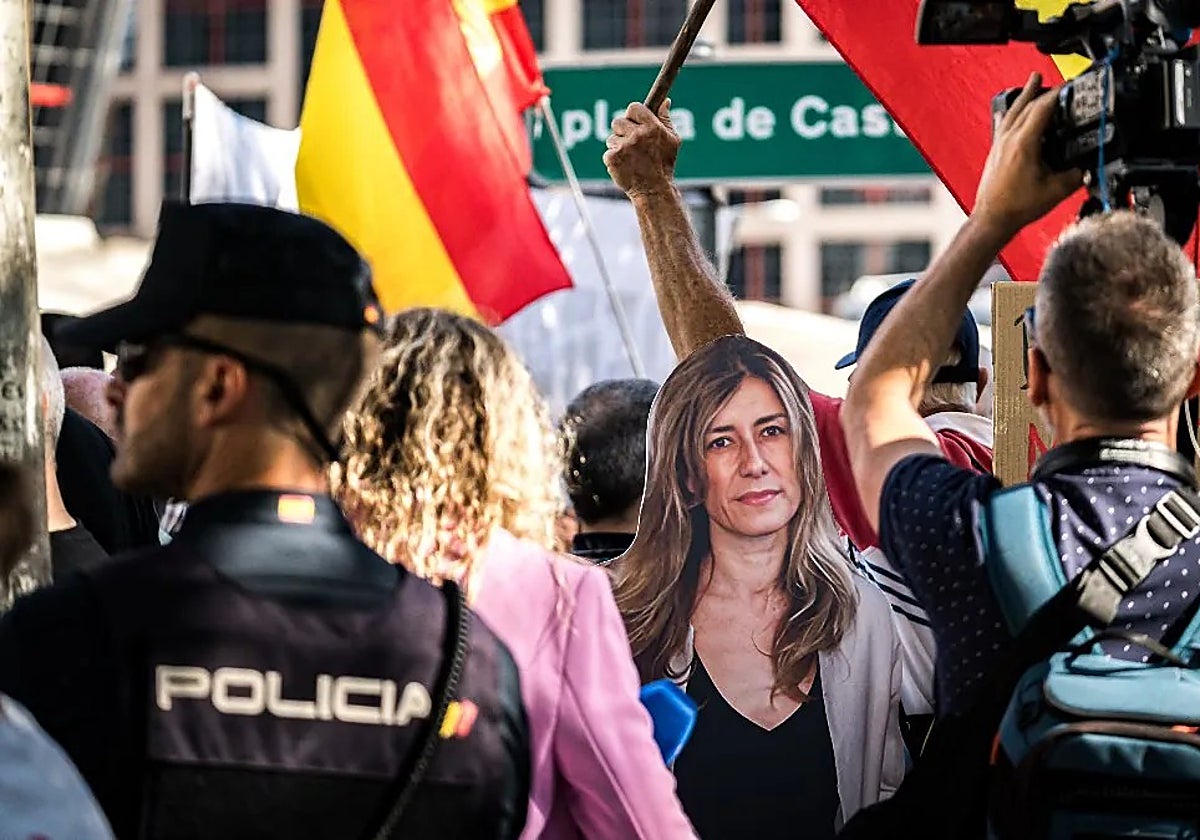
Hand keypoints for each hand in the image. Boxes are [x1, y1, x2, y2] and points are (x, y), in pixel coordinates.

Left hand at [603, 100, 680, 198]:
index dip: (632, 115)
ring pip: (611, 138)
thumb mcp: (672, 140)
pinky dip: (614, 159)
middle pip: (618, 121)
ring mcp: (623, 147)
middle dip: (622, 131)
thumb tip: (664, 101)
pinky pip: (608, 152)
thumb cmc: (664, 165)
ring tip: (630, 158)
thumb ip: (666, 119)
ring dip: (618, 146)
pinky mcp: (613, 158)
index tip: (634, 123)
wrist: (654, 190)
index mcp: (652, 127)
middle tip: (631, 144)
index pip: (633, 108)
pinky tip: (625, 166)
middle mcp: (637, 135)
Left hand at [973, 73, 1084, 236]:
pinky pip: (1004, 123)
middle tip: (1054, 79)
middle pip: (1026, 104)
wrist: (992, 219)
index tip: (1070, 86)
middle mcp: (1009, 139)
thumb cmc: (1016, 207)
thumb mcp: (1057, 190)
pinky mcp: (995, 152)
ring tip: (1032, 81)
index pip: (1043, 108)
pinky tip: (1012, 111)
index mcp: (1024, 143)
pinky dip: (1012, 112)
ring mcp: (999, 144)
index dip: (1058, 94)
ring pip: (1013, 111)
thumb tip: (1089, 166)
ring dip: (1025, 95)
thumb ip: (1077, 175)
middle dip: (1042, 90)